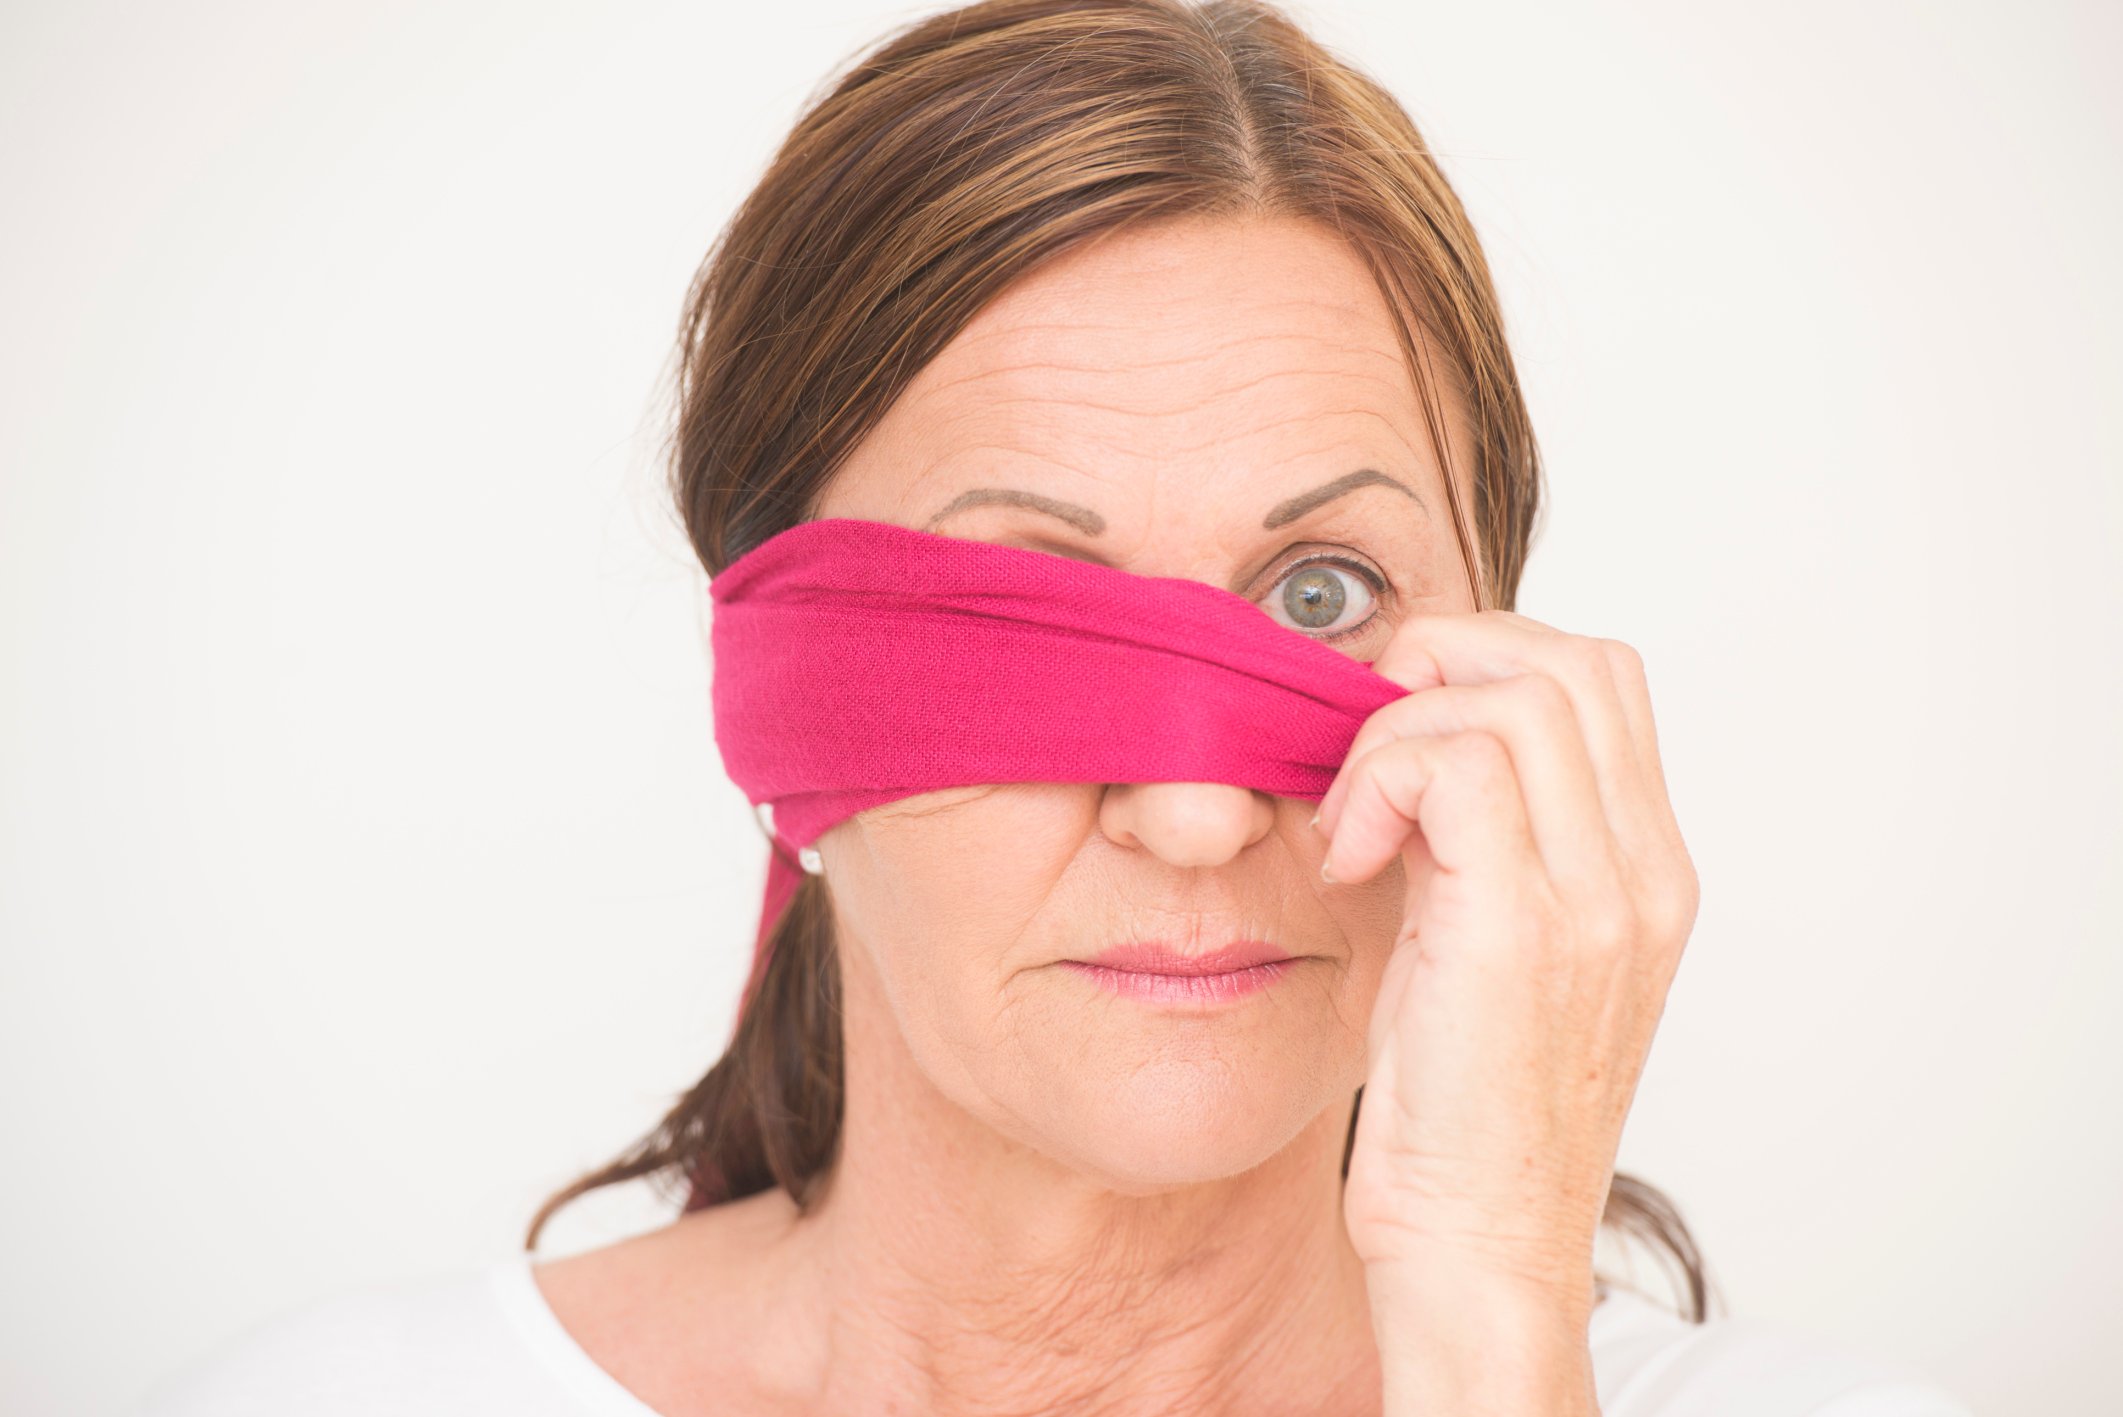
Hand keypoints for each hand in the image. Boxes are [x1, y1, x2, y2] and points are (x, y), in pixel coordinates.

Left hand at [1317, 610, 1699, 1318]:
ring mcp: (1595, 899)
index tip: (1400, 735)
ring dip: (1396, 733)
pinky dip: (1377, 782)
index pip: (1601, 681)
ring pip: (1512, 697)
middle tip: (1370, 752)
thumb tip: (1408, 744)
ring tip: (1353, 825)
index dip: (1486, 665)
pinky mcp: (1521, 928)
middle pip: (1572, 662)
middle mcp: (1642, 876)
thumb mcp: (1488, 949)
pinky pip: (1453, 765)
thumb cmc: (1465, 1114)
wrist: (1480, 1247)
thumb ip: (1478, 841)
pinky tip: (1346, 859)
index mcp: (1646, 875)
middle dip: (1445, 664)